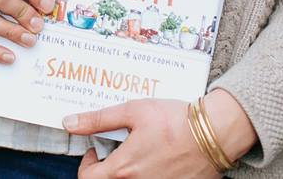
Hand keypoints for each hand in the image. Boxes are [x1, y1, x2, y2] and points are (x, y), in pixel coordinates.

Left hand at [62, 99, 220, 178]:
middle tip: (114, 151)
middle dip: (105, 170)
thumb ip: (99, 118)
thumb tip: (70, 122)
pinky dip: (148, 174)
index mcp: (124, 169)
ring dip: (127, 171)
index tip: (95, 149)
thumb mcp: (133, 111)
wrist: (212, 133)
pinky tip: (157, 157)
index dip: (86, 164)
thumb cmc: (174, 120)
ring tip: (138, 151)